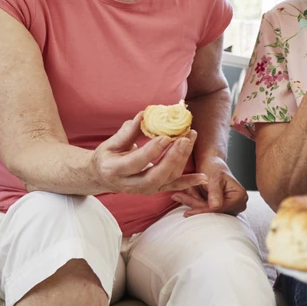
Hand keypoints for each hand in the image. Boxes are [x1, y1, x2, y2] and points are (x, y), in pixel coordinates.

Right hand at [91, 116, 206, 194]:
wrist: (103, 176)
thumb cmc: (108, 156)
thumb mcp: (111, 143)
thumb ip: (127, 132)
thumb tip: (143, 115)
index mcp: (115, 170)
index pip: (136, 163)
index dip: (152, 151)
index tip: (165, 136)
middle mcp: (131, 184)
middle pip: (155, 175)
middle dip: (172, 157)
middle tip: (183, 139)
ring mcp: (145, 190)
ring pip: (168, 178)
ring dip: (182, 159)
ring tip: (190, 138)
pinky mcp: (155, 190)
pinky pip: (173, 186)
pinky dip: (189, 181)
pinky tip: (203, 176)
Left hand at [173, 157, 247, 216]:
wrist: (211, 162)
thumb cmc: (214, 166)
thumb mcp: (214, 178)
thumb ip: (215, 193)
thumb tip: (216, 206)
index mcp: (239, 196)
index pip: (220, 209)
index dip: (203, 210)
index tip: (188, 212)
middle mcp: (238, 204)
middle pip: (214, 212)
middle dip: (196, 206)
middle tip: (177, 198)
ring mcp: (230, 207)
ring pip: (208, 212)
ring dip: (193, 202)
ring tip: (180, 194)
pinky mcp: (220, 207)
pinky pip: (205, 209)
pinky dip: (195, 202)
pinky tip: (187, 193)